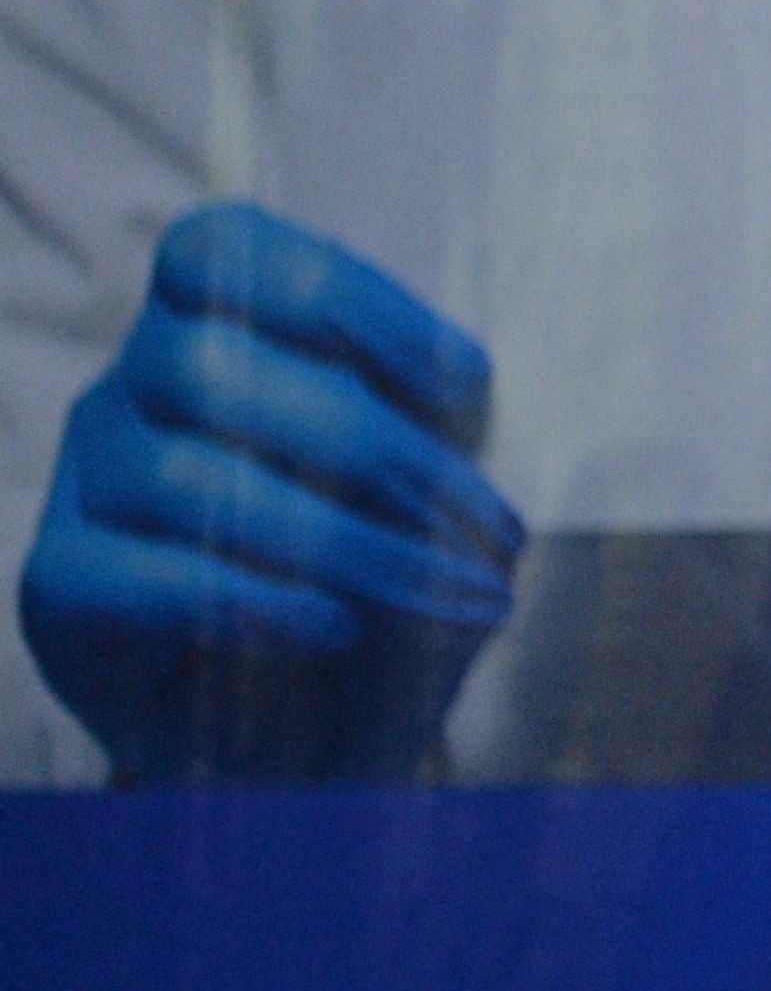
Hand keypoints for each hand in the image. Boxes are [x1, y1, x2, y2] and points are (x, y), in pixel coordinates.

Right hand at [19, 202, 524, 780]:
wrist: (310, 740)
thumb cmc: (381, 593)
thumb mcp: (436, 508)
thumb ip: (439, 445)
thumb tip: (463, 419)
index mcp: (217, 332)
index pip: (226, 250)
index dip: (343, 296)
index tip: (465, 382)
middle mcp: (134, 391)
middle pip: (208, 363)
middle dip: (370, 445)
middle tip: (490, 531)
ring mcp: (89, 486)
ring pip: (182, 473)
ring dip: (342, 539)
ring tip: (451, 595)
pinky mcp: (60, 588)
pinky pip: (130, 573)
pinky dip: (250, 598)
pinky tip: (337, 625)